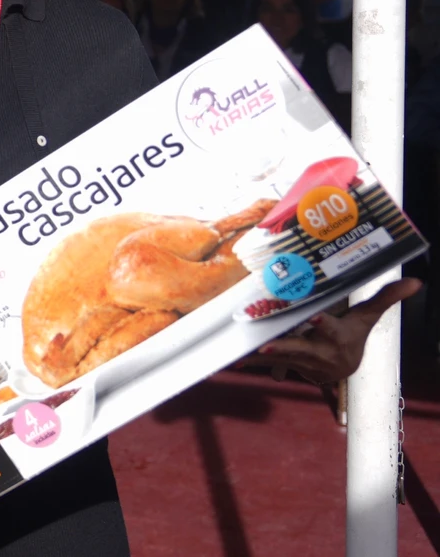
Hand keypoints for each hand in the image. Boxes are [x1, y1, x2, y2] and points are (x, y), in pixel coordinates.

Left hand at [241, 278, 419, 384]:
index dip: (323, 323)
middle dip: (284, 347)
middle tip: (265, 344)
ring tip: (241, 352)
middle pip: (300, 348)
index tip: (313, 316)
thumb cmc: (354, 334)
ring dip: (260, 356)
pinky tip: (232, 363)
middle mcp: (319, 351)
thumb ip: (386, 298)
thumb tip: (416, 282)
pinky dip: (251, 363)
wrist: (343, 367)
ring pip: (279, 357)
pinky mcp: (288, 364)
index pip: (331, 328)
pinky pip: (267, 364)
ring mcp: (301, 360)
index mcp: (337, 337)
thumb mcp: (367, 317)